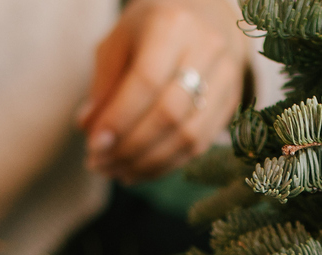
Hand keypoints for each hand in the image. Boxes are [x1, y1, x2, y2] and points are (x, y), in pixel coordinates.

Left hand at [79, 0, 247, 183]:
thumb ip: (104, 83)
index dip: (120, 118)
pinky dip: (166, 164)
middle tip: (100, 164)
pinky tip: (139, 170)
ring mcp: (226, 78)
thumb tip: (89, 129)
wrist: (203, 15)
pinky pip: (200, 144)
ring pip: (188, 136)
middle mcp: (206, 50)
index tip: (94, 145)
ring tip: (116, 171)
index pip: (146, 81)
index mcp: (172, 26)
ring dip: (147, 162)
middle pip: (169, 114)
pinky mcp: (232, 103)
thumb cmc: (151, 28)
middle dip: (130, 147)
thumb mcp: (119, 42)